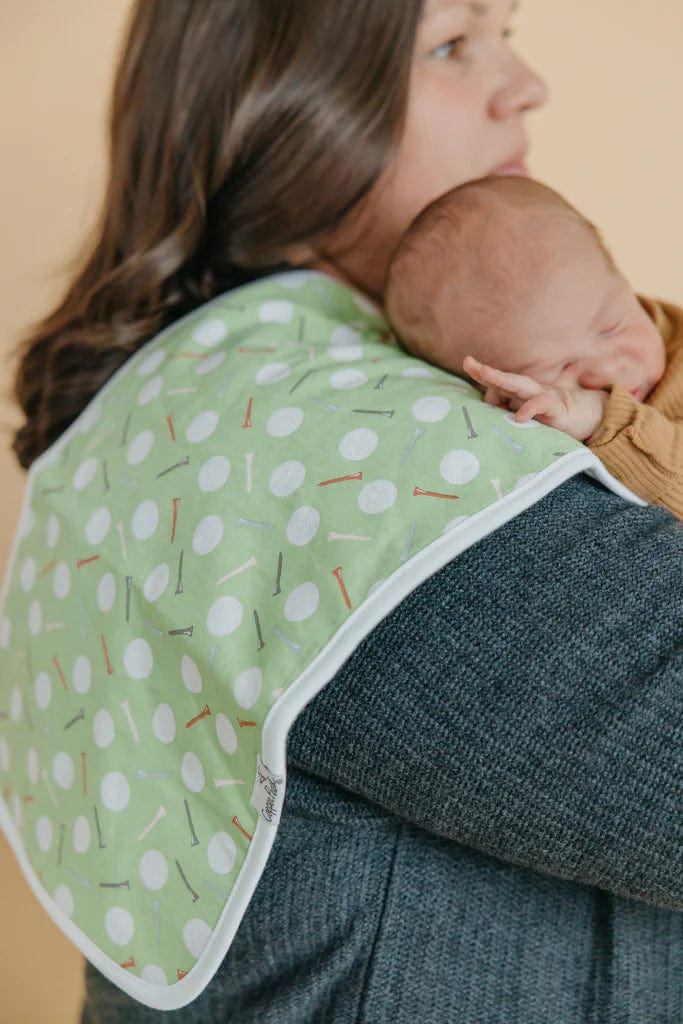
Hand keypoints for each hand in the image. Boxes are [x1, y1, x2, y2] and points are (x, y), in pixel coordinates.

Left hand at [462, 356, 608, 440]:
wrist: (592, 418)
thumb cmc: (556, 418)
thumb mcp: (530, 418)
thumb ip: (512, 414)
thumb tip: (493, 416)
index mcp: (522, 394)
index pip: (499, 384)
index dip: (484, 375)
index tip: (468, 363)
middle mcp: (531, 392)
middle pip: (506, 380)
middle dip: (486, 372)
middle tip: (468, 362)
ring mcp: (544, 398)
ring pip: (520, 386)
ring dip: (501, 379)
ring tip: (484, 373)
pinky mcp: (557, 410)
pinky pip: (542, 404)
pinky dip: (530, 408)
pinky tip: (519, 416)